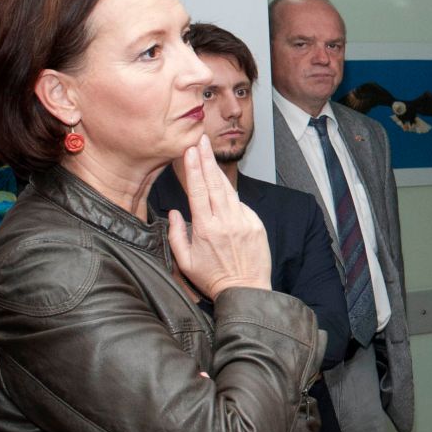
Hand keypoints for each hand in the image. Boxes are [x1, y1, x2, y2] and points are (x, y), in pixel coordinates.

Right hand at [168, 136, 271, 296]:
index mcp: (206, 229)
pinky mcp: (257, 225)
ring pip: (229, 191)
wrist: (247, 291)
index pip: (198, 191)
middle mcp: (226, 222)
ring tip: (209, 154)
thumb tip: (174, 212)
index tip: (190, 151)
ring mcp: (244, 222)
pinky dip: (231, 197)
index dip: (193, 169)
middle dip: (206, 159)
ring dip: (218, 172)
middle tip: (201, 140)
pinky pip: (241, 205)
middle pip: (215, 183)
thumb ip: (176, 235)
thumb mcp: (184, 262)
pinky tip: (224, 189)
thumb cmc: (213, 279)